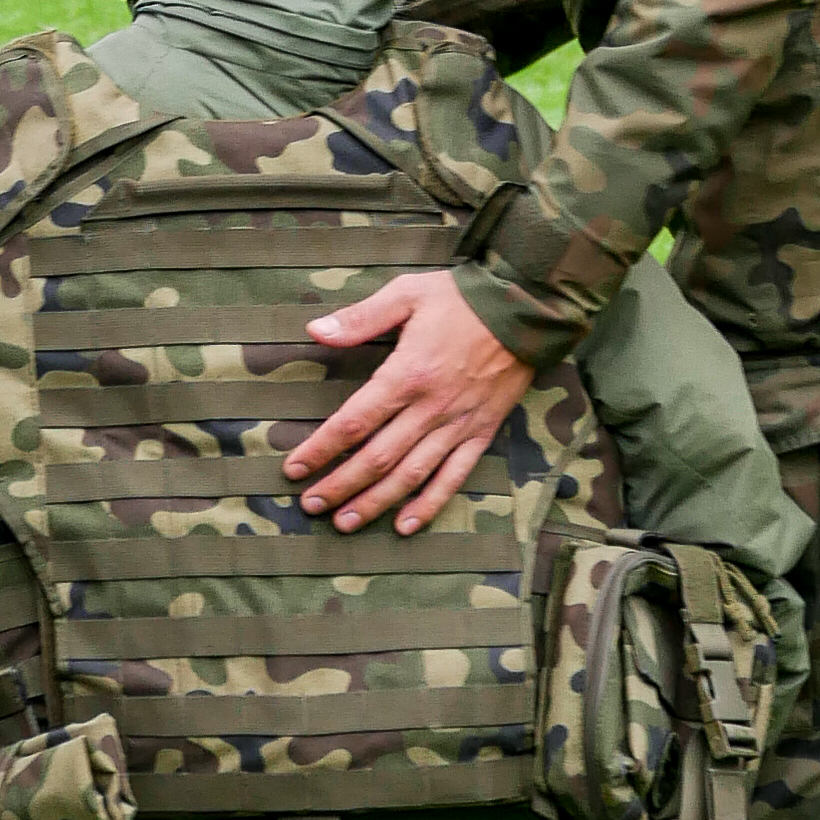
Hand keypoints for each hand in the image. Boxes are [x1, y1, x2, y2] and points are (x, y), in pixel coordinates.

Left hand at [286, 268, 530, 534]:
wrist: (524, 308)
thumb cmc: (461, 298)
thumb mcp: (407, 294)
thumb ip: (360, 318)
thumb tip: (315, 331)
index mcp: (407, 374)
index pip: (355, 421)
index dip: (322, 448)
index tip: (295, 468)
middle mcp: (431, 407)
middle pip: (378, 458)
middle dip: (341, 485)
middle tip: (311, 505)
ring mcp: (458, 424)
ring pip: (411, 474)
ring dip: (376, 502)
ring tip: (346, 523)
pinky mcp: (482, 432)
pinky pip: (455, 476)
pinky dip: (431, 503)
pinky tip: (407, 525)